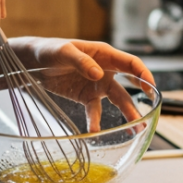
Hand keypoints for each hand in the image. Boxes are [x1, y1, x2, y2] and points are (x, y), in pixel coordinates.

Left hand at [10, 37, 154, 131]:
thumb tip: (99, 75)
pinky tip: (94, 132)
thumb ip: (82, 62)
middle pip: (128, 86)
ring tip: (133, 129)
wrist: (32, 62)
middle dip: (140, 100)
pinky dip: (95, 121)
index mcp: (104, 54)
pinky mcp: (85, 97)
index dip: (143, 74)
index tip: (151, 87)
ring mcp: (97, 84)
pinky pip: (95, 111)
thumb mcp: (64, 52)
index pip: (130, 63)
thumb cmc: (50, 49)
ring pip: (116, 100)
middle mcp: (106, 70)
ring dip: (126, 113)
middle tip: (147, 114)